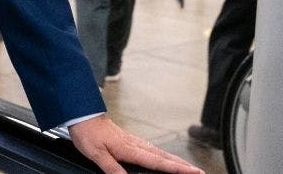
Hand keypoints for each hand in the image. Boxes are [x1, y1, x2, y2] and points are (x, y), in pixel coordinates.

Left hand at [69, 115, 202, 173]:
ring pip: (160, 153)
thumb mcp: (96, 154)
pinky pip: (152, 150)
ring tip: (188, 167)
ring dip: (175, 160)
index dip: (176, 168)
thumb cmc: (88, 133)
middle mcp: (135, 144)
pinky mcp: (129, 140)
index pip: (158, 162)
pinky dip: (163, 155)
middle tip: (199, 171)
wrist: (83, 115)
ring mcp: (134, 141)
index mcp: (130, 149)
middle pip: (164, 157)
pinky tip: (164, 158)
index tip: (193, 171)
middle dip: (183, 165)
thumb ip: (112, 168)